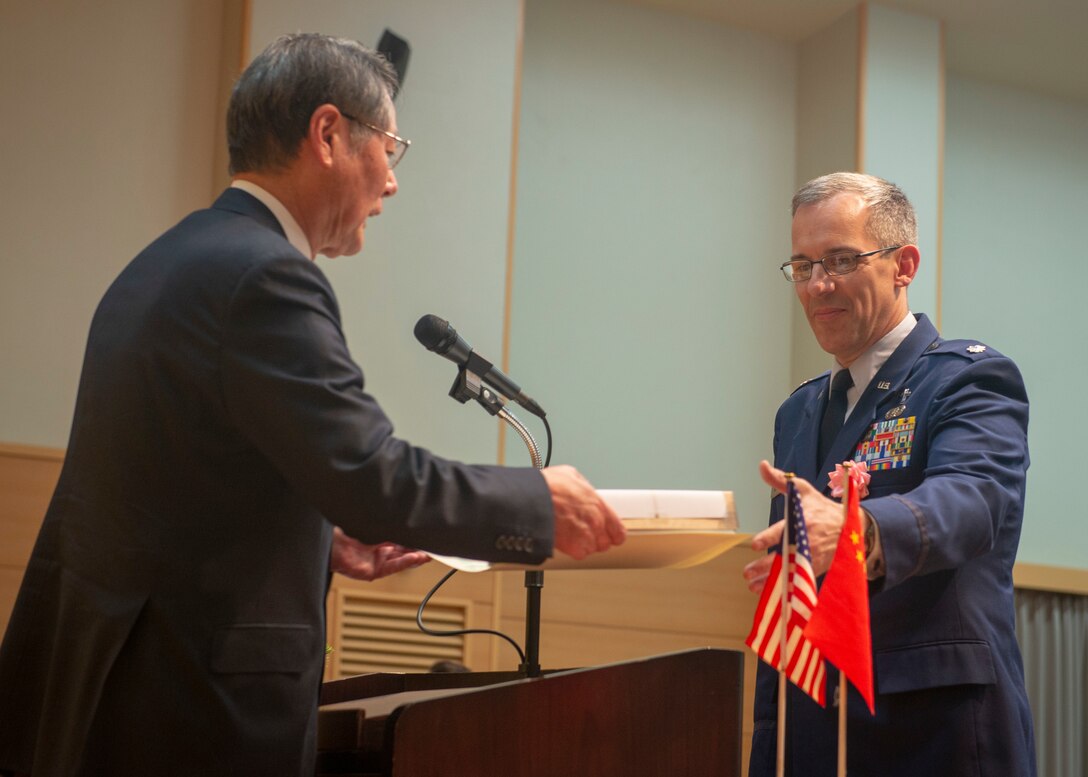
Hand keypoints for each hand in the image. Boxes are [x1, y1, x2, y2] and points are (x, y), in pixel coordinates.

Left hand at [330, 526, 430, 580]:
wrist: (327, 544)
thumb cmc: (343, 531)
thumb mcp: (371, 523)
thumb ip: (386, 522)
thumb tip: (404, 511)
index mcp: (378, 537)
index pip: (401, 537)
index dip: (415, 537)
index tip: (429, 534)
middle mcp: (379, 549)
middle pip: (405, 549)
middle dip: (420, 547)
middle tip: (435, 545)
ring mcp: (377, 561)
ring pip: (402, 559)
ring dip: (417, 556)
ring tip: (430, 553)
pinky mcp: (373, 571)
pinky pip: (393, 567)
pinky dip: (405, 562)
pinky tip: (417, 557)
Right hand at [541, 465, 625, 559]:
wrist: (532, 501)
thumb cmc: (547, 487)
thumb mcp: (569, 474)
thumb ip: (581, 485)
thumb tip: (579, 486)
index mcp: (598, 504)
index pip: (618, 529)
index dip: (613, 533)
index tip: (610, 535)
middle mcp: (596, 522)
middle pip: (605, 542)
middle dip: (596, 539)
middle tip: (584, 533)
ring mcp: (586, 536)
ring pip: (592, 549)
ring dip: (584, 545)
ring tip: (571, 535)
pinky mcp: (574, 548)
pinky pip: (579, 554)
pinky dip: (573, 550)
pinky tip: (565, 540)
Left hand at [742, 460, 845, 593]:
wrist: (849, 527)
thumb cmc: (820, 507)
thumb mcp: (802, 490)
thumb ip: (780, 480)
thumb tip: (762, 465)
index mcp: (802, 521)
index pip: (783, 530)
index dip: (769, 538)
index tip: (755, 543)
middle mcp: (805, 541)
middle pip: (783, 556)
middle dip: (765, 565)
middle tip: (747, 571)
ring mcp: (811, 557)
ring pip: (788, 571)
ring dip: (770, 580)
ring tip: (751, 585)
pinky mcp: (815, 568)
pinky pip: (797, 579)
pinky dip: (783, 587)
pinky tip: (768, 592)